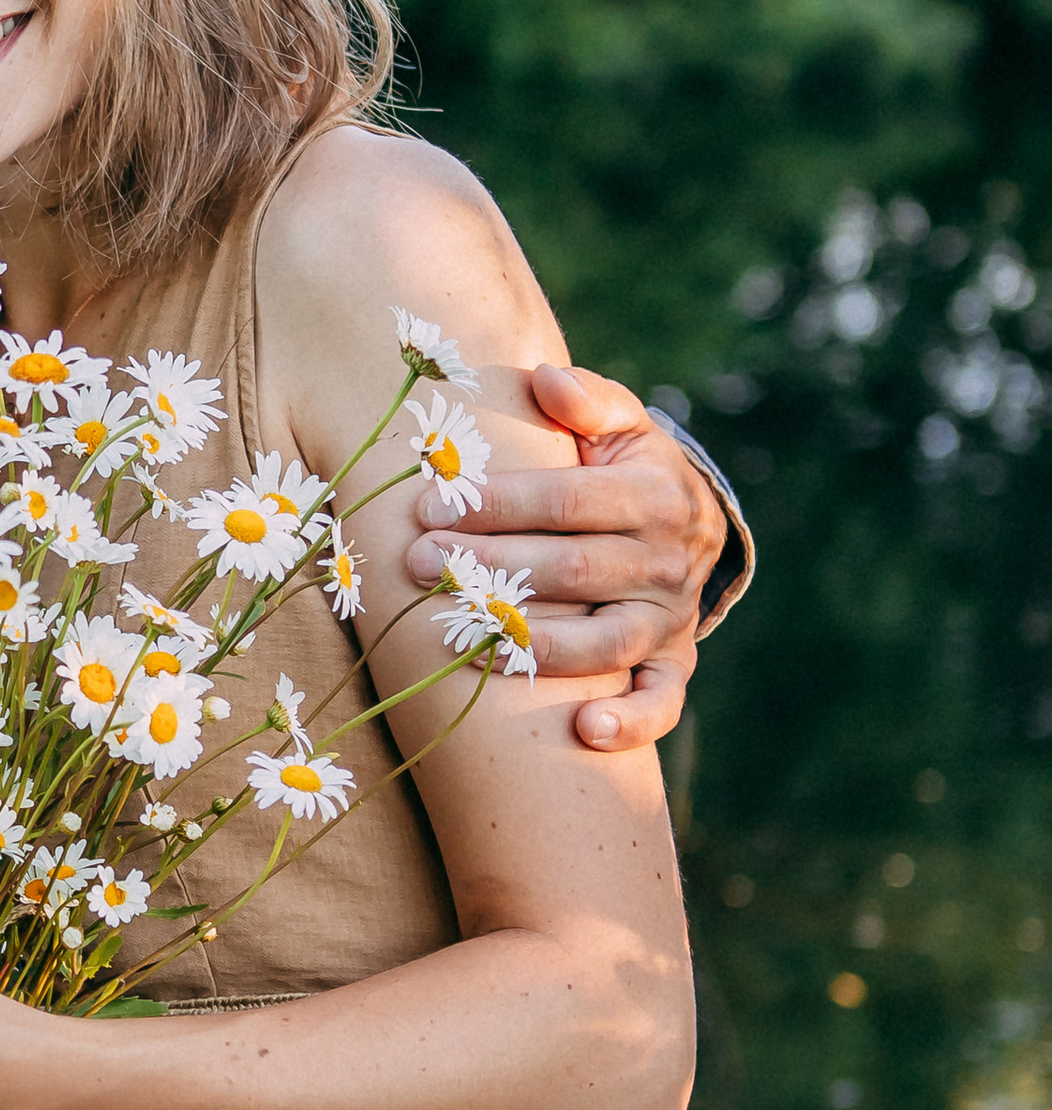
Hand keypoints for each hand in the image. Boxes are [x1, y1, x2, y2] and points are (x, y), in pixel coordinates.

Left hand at [405, 364, 725, 756]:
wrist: (689, 526)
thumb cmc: (628, 469)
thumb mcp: (621, 425)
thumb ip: (588, 400)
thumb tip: (545, 379)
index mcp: (654, 494)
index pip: (567, 502)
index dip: (499, 505)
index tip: (432, 506)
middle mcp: (668, 560)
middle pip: (573, 570)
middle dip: (492, 569)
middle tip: (421, 565)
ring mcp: (670, 618)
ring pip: (606, 640)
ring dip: (536, 643)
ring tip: (470, 640)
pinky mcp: (672, 663)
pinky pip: (661, 701)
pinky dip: (631, 722)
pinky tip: (583, 730)